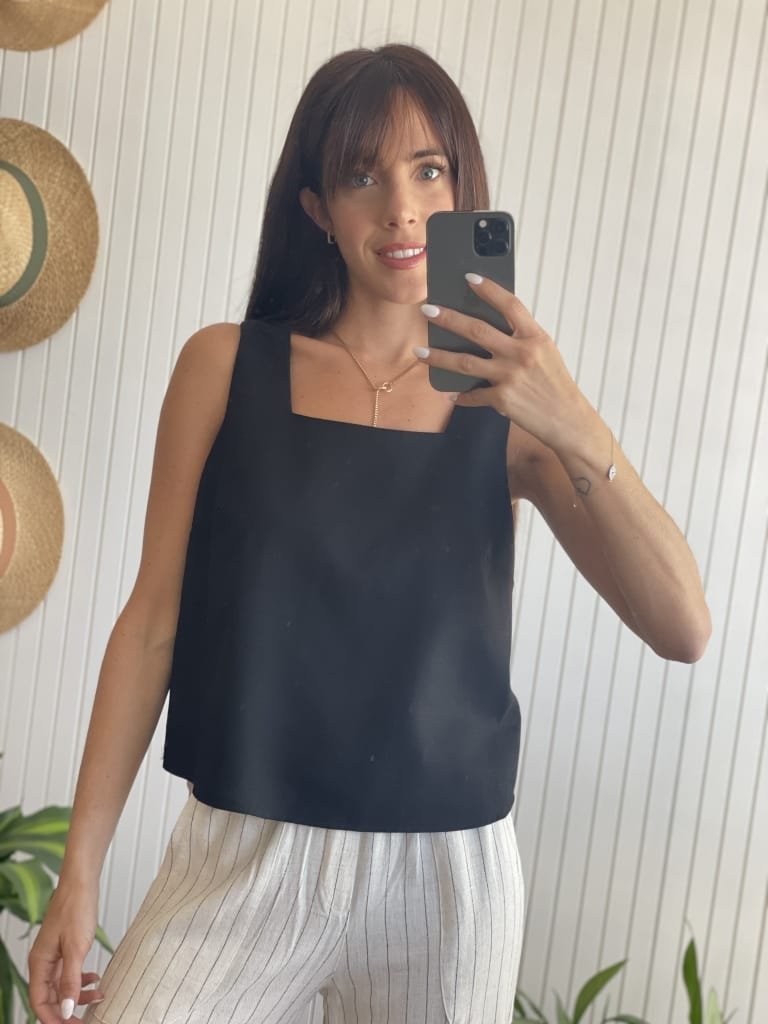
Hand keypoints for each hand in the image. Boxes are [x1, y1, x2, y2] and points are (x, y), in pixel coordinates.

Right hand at [28, 886, 104, 1023]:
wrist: (81, 882)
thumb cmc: (76, 908)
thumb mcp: (76, 948)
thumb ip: (70, 980)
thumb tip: (66, 1008)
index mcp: (39, 963)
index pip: (39, 1002)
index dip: (54, 1018)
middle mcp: (43, 961)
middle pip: (49, 997)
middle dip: (67, 1009)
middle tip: (86, 1018)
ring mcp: (54, 954)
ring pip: (61, 985)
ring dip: (78, 994)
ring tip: (99, 996)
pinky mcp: (65, 946)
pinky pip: (69, 972)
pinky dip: (81, 979)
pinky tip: (95, 979)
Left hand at [416, 276, 594, 451]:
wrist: (568, 420)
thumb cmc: (556, 385)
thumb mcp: (546, 353)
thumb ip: (521, 339)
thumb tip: (487, 330)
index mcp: (535, 337)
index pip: (510, 305)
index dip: (489, 290)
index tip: (469, 278)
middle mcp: (521, 353)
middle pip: (477, 330)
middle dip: (448, 318)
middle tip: (427, 310)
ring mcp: (509, 376)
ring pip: (464, 362)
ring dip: (438, 356)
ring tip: (419, 352)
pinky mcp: (502, 399)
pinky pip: (474, 395)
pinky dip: (462, 396)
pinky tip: (451, 395)